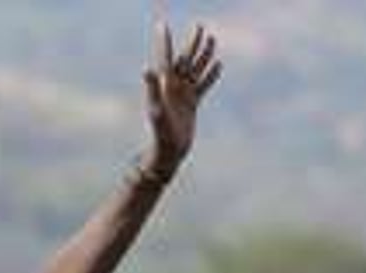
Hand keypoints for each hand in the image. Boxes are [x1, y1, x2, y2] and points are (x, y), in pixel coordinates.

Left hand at [141, 23, 221, 178]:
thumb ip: (151, 90)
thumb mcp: (156, 111)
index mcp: (164, 86)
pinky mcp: (192, 105)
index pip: (165, 58)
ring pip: (195, 70)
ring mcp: (183, 96)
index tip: (162, 24)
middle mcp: (173, 88)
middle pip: (184, 60)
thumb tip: (146, 69)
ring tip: (212, 38)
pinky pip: (203, 85)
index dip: (164, 41)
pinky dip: (211, 75)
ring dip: (203, 55)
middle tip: (199, 25)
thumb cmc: (160, 135)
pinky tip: (219, 64)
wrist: (167, 154)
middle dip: (191, 43)